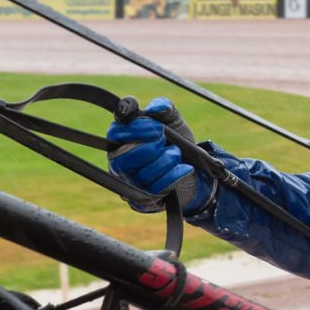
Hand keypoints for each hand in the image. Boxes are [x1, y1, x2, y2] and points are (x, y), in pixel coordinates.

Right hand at [106, 97, 214, 213]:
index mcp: (120, 140)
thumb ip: (165, 109)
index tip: (157, 127)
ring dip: (166, 160)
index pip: (115, 133)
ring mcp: (129, 183)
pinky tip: (184, 167)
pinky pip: (156, 189)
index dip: (136, 129)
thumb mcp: (173, 121)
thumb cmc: (175, 142)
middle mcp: (118, 163)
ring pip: (142, 174)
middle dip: (151, 147)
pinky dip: (173, 175)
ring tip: (176, 153)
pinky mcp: (142, 201)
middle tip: (165, 141)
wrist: (193, 171)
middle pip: (125, 157)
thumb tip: (156, 108)